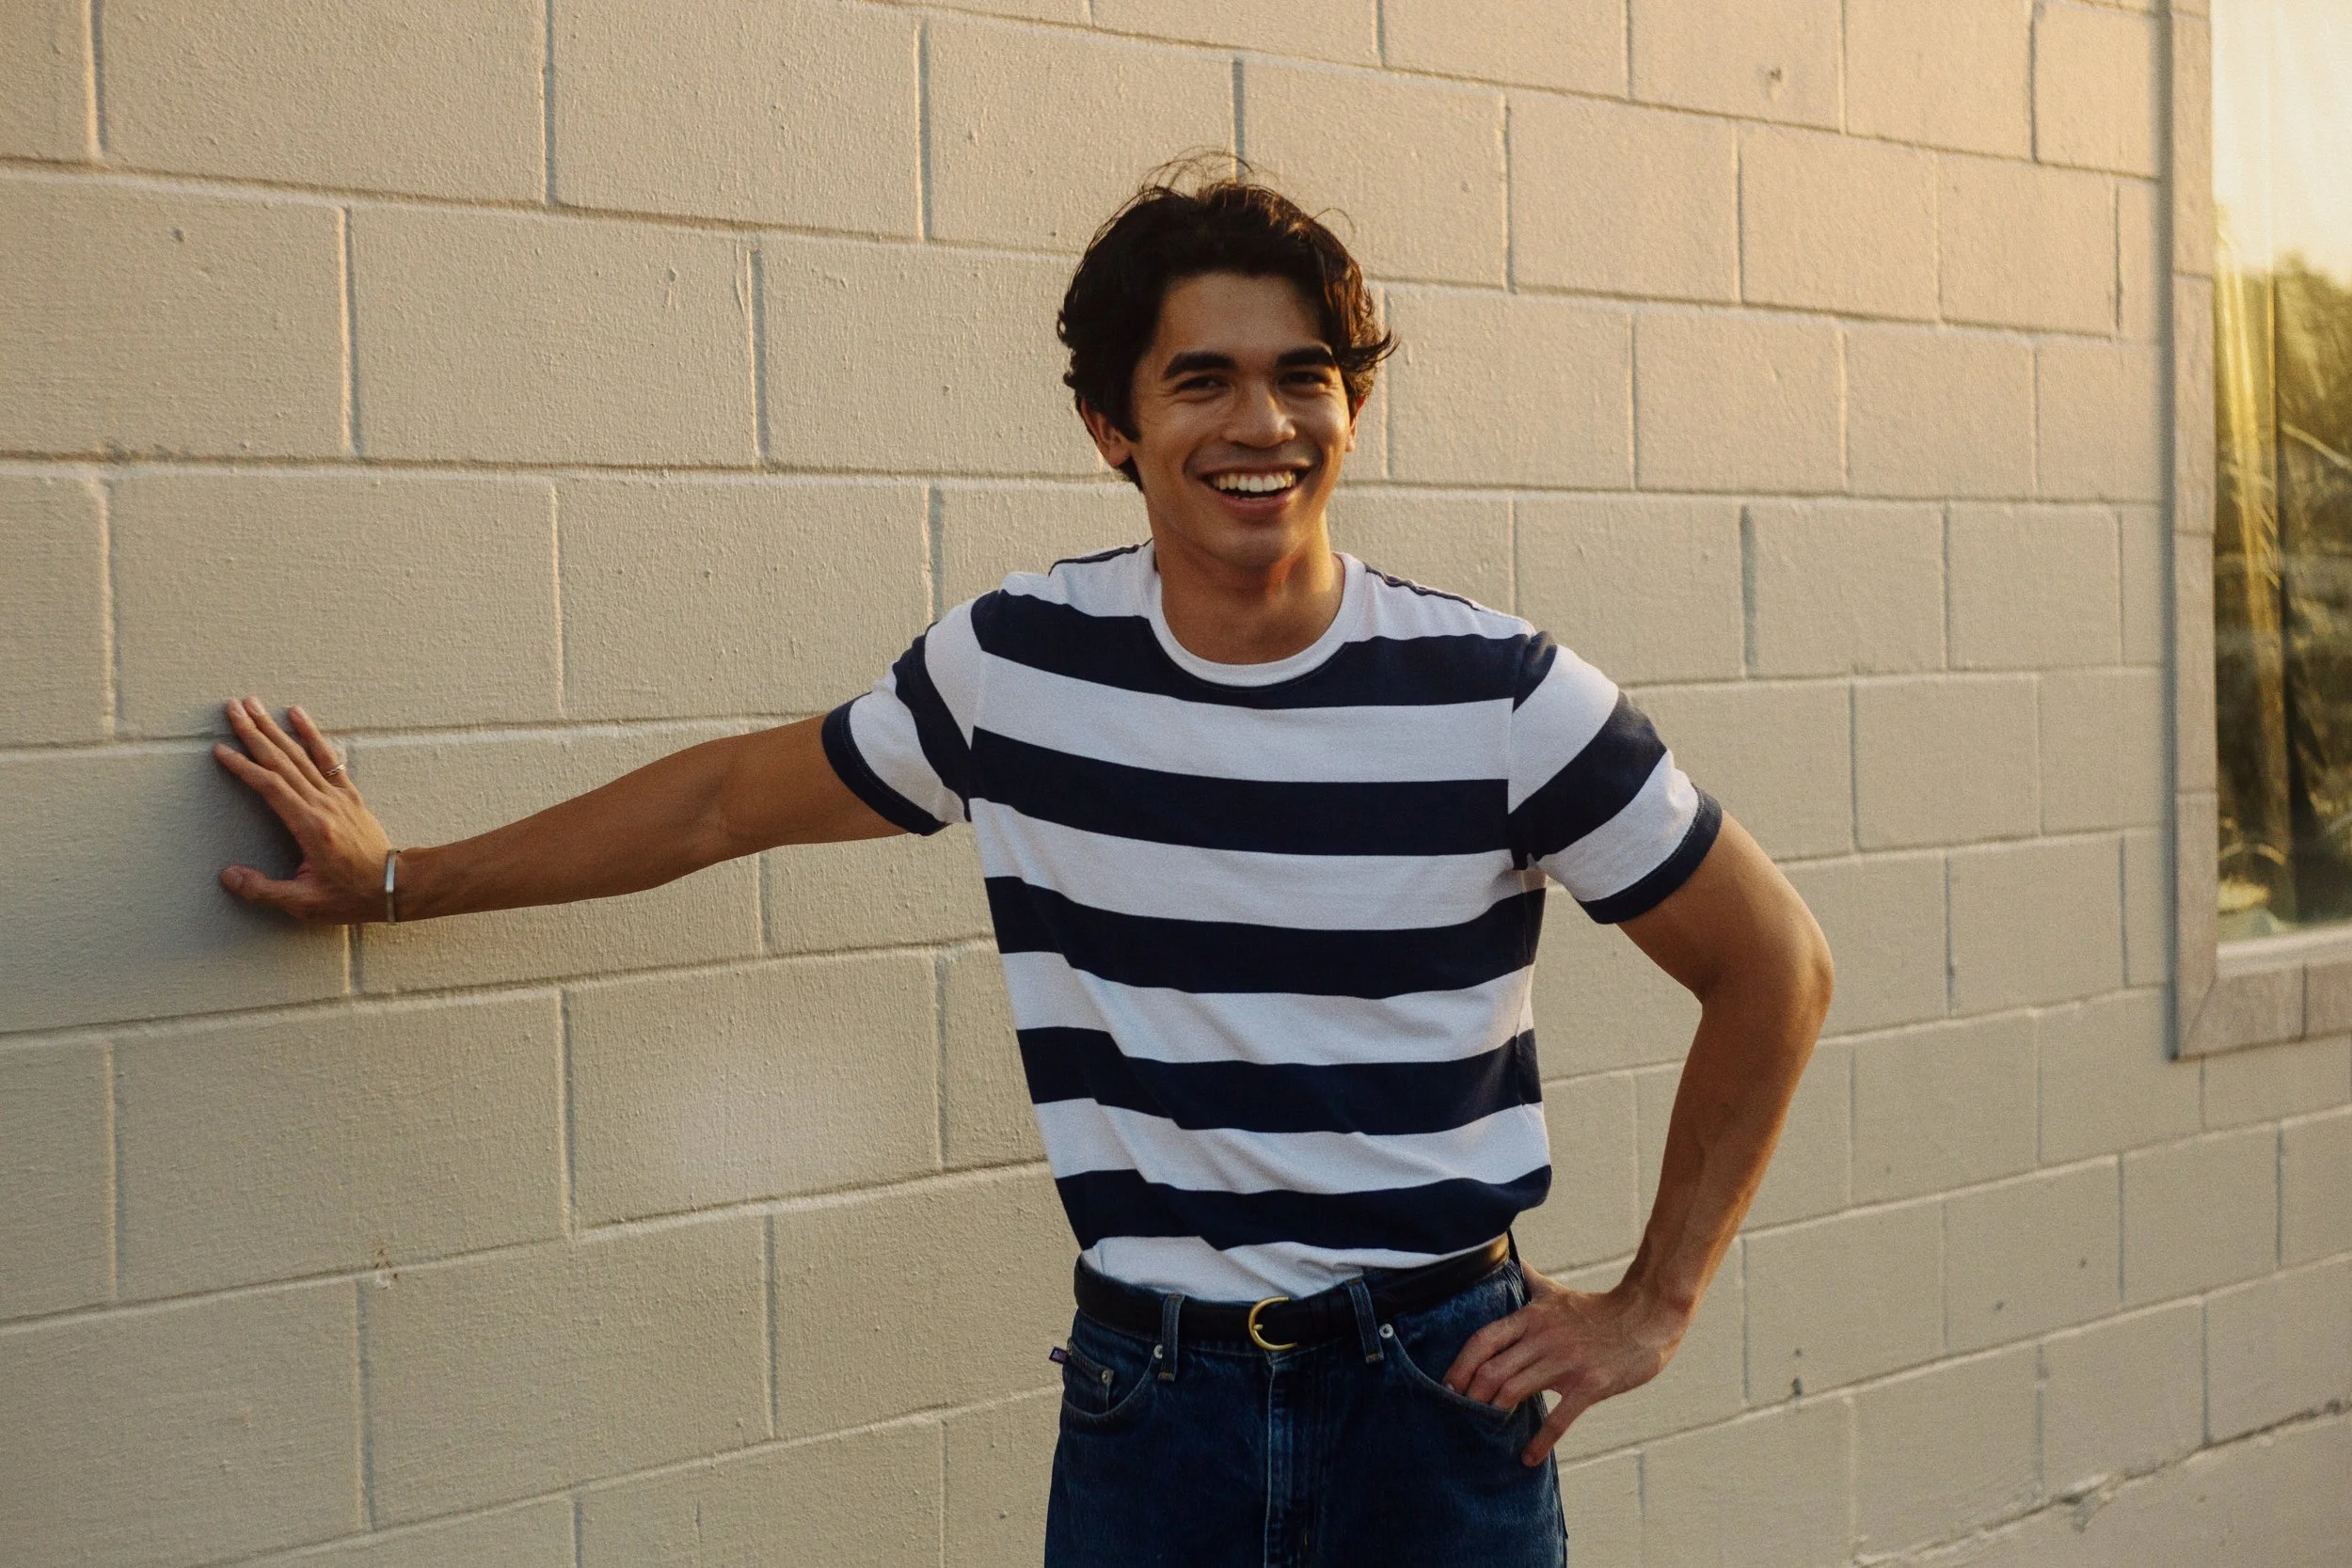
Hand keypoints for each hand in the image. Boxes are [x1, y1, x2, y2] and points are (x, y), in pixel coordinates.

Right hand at [213, 697, 394, 922]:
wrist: (395, 886)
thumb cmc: (351, 896)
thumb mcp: (304, 903)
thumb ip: (264, 890)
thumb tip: (227, 875)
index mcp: (310, 827)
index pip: (271, 787)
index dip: (244, 766)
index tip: (220, 749)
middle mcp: (323, 804)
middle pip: (282, 761)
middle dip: (254, 733)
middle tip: (231, 708)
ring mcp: (338, 796)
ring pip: (301, 754)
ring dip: (275, 728)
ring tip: (253, 704)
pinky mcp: (349, 795)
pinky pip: (328, 758)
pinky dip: (312, 734)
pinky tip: (298, 714)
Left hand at [1442, 1266, 1689, 1466]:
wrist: (1647, 1316)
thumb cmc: (1598, 1308)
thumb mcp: (1556, 1291)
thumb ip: (1529, 1281)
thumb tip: (1510, 1260)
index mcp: (1532, 1317)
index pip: (1484, 1339)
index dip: (1460, 1364)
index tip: (1447, 1385)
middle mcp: (1543, 1339)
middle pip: (1492, 1370)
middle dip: (1470, 1395)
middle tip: (1460, 1413)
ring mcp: (1566, 1363)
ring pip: (1515, 1391)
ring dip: (1494, 1413)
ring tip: (1484, 1430)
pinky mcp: (1589, 1385)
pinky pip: (1558, 1419)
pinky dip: (1540, 1442)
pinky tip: (1527, 1457)